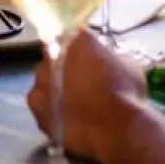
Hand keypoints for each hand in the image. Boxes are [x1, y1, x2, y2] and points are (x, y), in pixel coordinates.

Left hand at [26, 31, 151, 163]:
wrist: (116, 130)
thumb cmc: (126, 94)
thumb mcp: (129, 66)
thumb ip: (110, 58)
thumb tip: (106, 62)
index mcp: (76, 37)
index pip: (73, 33)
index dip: (80, 45)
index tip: (89, 54)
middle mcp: (53, 53)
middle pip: (55, 53)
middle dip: (64, 62)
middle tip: (80, 77)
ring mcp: (40, 78)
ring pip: (44, 77)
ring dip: (54, 83)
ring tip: (71, 99)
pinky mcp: (35, 105)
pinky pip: (40, 100)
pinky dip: (49, 105)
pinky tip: (63, 114)